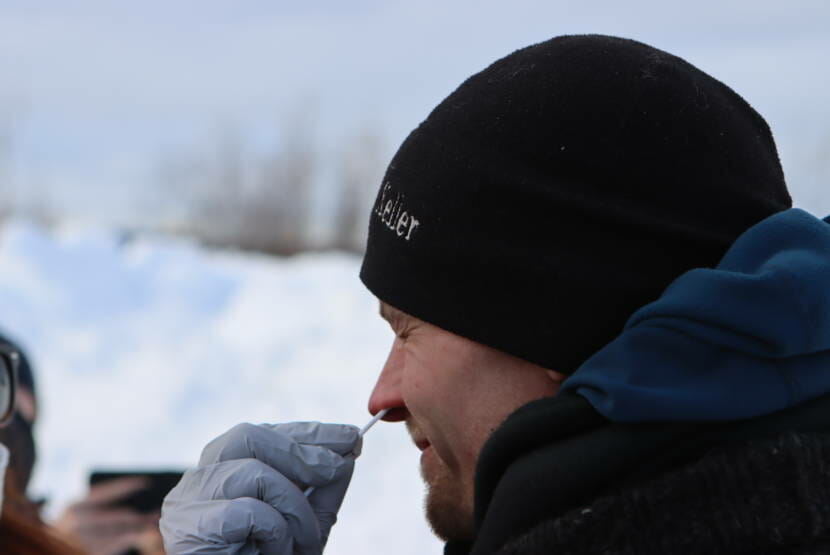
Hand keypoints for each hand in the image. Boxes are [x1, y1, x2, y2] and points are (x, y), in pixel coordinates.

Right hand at [54, 477, 162, 554]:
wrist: (46, 550)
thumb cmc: (67, 532)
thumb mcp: (77, 515)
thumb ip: (100, 507)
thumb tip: (134, 507)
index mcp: (75, 506)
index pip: (108, 492)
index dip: (129, 486)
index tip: (147, 482)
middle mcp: (78, 521)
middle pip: (121, 516)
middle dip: (140, 515)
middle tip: (157, 510)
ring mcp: (83, 539)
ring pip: (122, 531)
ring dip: (140, 527)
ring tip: (153, 522)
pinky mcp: (91, 552)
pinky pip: (119, 543)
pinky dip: (132, 538)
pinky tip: (142, 534)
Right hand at [160, 422, 361, 554]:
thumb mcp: (307, 522)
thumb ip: (324, 486)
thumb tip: (348, 444)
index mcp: (220, 472)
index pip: (261, 434)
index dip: (307, 434)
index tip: (349, 437)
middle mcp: (196, 481)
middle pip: (247, 436)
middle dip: (300, 452)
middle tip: (334, 470)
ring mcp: (185, 505)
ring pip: (252, 473)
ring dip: (293, 507)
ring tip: (303, 541)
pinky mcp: (188, 531)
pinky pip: (246, 512)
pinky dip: (275, 532)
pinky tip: (275, 553)